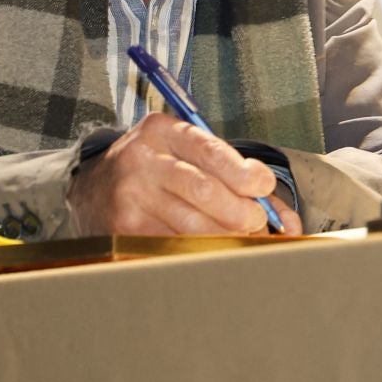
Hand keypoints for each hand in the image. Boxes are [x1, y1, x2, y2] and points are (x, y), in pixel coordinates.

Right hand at [67, 113, 303, 235]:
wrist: (94, 187)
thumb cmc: (157, 169)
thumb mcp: (187, 154)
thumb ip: (236, 176)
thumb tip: (287, 221)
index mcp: (163, 130)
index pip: (210, 150)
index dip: (244, 173)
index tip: (263, 187)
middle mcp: (142, 158)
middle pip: (204, 191)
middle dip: (240, 212)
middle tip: (256, 222)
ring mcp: (130, 195)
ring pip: (192, 225)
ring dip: (225, 237)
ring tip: (238, 237)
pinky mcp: (124, 228)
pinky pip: (174, 245)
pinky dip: (199, 251)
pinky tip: (208, 249)